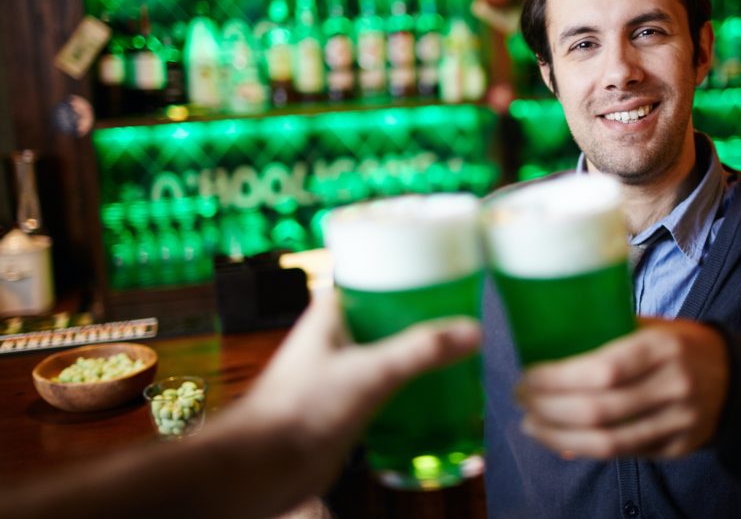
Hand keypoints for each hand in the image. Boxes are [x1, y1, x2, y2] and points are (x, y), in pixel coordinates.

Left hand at [228, 287, 480, 484]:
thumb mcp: (369, 372)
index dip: (409, 275)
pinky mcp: (348, 407)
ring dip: (421, 358)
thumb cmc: (298, 411)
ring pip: (391, 356)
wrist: (263, 470)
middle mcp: (336, 339)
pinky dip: (413, 392)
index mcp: (332, 314)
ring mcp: (342, 373)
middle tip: (466, 318)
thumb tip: (473, 331)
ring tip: (463, 356)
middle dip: (425, 321)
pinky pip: (389, 391)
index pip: (375, 279)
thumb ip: (420, 351)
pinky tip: (441, 397)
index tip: (448, 274)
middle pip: (390, 319)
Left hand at [517, 317, 728, 459]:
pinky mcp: (679, 448)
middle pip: (600, 409)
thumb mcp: (652, 326)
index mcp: (663, 346)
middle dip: (549, 408)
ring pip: (609, 442)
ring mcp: (680, 421)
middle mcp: (675, 385)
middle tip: (521, 400)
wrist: (738, 378)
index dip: (557, 378)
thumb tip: (547, 341)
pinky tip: (561, 439)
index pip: (603, 369)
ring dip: (560, 436)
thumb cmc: (679, 344)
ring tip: (531, 424)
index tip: (526, 376)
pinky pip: (625, 455)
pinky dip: (586, 449)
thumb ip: (609, 331)